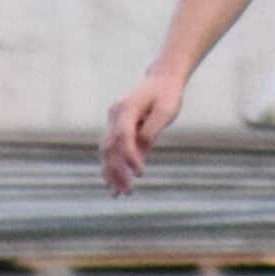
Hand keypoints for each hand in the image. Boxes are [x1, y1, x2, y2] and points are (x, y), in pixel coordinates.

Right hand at [101, 72, 185, 193]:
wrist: (162, 81)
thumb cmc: (167, 94)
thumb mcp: (167, 110)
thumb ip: (153, 129)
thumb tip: (142, 150)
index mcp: (126, 108)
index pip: (123, 137)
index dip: (130, 156)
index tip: (140, 173)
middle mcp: (115, 115)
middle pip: (111, 147)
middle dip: (117, 171)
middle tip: (128, 192)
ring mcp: (113, 122)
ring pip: (107, 152)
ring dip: (111, 173)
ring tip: (117, 194)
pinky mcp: (117, 129)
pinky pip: (111, 151)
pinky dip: (112, 168)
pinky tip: (114, 185)